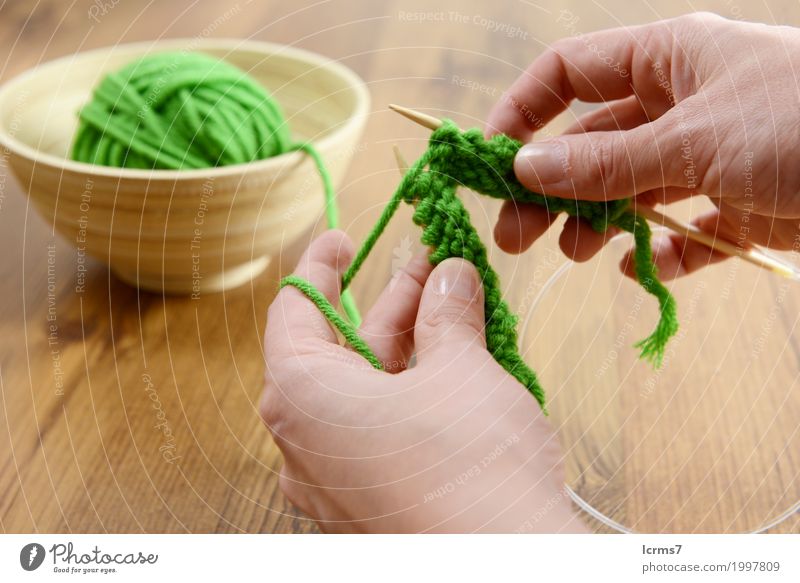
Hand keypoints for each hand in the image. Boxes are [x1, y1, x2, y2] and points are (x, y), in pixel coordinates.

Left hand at [260, 230, 585, 532]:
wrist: (503, 570)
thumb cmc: (468, 464)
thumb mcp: (460, 369)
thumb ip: (447, 314)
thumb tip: (451, 275)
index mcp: (300, 396)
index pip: (294, 309)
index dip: (320, 266)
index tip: (342, 238)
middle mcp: (303, 442)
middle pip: (338, 350)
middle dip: (387, 303)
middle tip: (429, 264)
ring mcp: (334, 481)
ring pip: (363, 393)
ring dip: (407, 346)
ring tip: (452, 305)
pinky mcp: (368, 506)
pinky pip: (378, 434)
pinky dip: (409, 394)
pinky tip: (454, 369)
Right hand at [488, 12, 799, 277]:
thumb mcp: (694, 138)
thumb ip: (604, 159)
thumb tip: (523, 167)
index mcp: (668, 60)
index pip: (568, 73)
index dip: (521, 112)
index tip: (489, 162)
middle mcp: (681, 105)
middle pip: (588, 143)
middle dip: (549, 188)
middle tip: (515, 238)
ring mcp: (708, 157)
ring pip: (628, 190)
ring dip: (597, 224)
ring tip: (581, 254)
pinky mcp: (738, 206)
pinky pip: (683, 231)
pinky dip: (662, 253)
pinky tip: (650, 270)